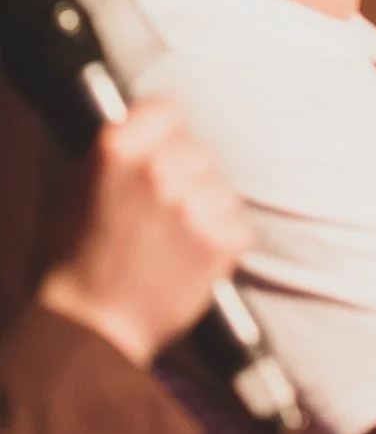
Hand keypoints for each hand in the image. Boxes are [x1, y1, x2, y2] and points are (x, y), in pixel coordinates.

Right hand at [36, 103, 249, 365]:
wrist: (94, 323)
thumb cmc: (78, 259)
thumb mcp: (79, 190)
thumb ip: (120, 154)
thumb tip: (149, 128)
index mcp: (117, 150)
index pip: (168, 110)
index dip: (165, 131)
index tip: (161, 147)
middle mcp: (158, 170)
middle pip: (198, 150)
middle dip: (186, 176)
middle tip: (161, 211)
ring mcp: (194, 205)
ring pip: (221, 188)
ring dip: (206, 210)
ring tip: (172, 240)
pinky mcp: (222, 240)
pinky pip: (237, 226)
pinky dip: (222, 241)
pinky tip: (190, 258)